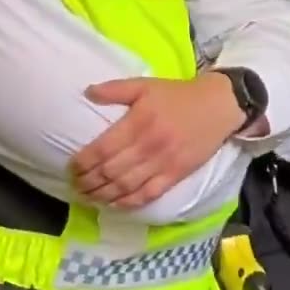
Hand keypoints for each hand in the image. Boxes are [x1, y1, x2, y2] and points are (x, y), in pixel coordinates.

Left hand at [72, 73, 243, 209]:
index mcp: (138, 122)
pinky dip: (129, 203)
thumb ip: (116, 89)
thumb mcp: (146, 85)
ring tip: (89, 197)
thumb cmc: (178, 95)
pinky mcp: (176, 175)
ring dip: (103, 195)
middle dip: (88, 182)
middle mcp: (148, 145)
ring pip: (126, 186)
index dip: (83, 162)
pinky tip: (115, 204)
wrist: (218, 106)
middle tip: (75, 186)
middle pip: (110, 171)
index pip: (102, 149)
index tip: (70, 168)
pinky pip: (148, 194)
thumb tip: (87, 92)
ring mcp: (163, 163)